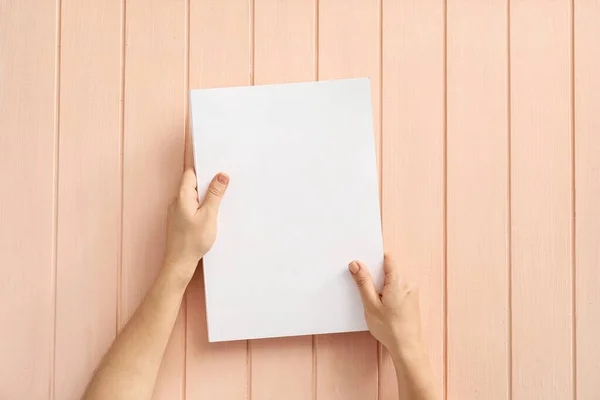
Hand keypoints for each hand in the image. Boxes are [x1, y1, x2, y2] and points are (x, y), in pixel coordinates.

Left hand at [163, 168, 229, 284]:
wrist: (179, 263)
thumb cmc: (192, 242)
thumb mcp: (209, 216)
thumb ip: (215, 194)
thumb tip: (221, 176)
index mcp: (182, 196)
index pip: (190, 172)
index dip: (200, 164)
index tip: (207, 156)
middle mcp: (177, 201)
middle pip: (192, 182)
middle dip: (206, 179)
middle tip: (222, 177)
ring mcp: (177, 210)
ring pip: (193, 194)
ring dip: (205, 193)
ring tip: (220, 196)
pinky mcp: (180, 219)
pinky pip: (191, 204)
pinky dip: (201, 203)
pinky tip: (211, 211)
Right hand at [349, 254, 421, 358]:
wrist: (408, 347)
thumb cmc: (390, 329)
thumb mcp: (371, 304)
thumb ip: (363, 282)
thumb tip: (356, 264)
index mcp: (399, 281)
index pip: (388, 257)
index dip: (374, 257)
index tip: (362, 263)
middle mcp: (409, 282)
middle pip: (390, 266)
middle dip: (375, 271)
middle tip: (363, 283)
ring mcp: (412, 289)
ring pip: (393, 276)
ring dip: (381, 281)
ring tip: (372, 296)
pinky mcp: (411, 297)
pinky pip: (398, 285)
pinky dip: (387, 288)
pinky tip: (380, 301)